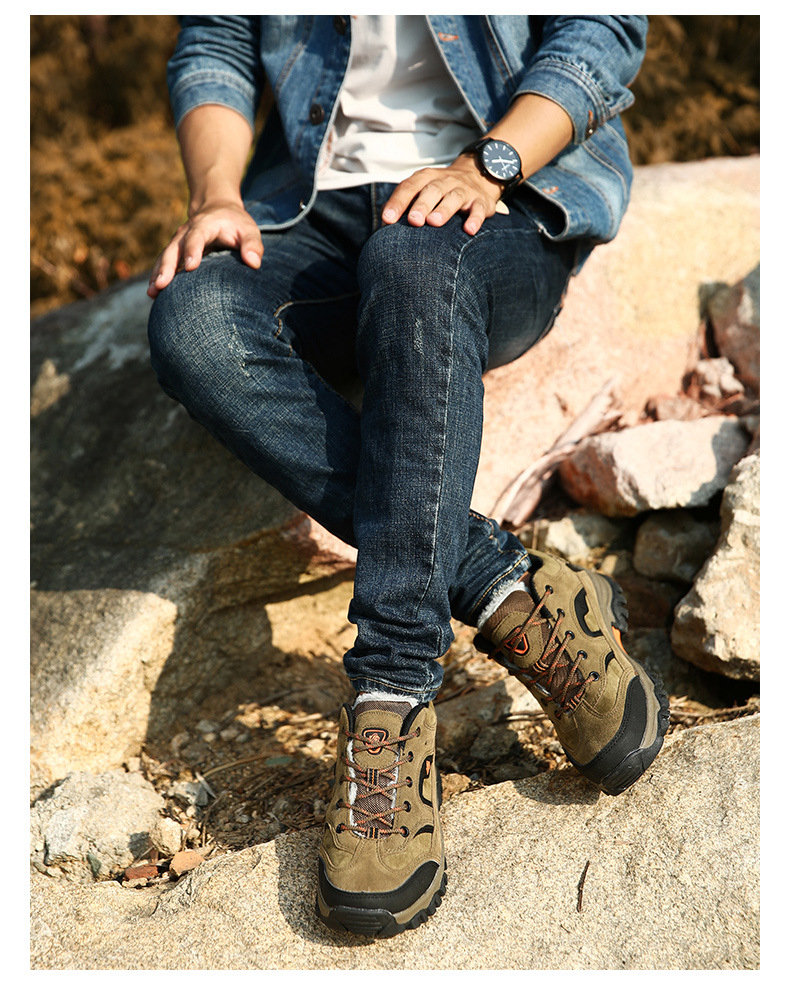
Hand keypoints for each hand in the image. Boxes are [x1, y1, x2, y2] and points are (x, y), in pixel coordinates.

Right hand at [147, 199, 262, 297]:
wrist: (217, 210)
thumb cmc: (236, 223)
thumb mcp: (249, 229)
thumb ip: (253, 244)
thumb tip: (254, 263)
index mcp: (204, 225)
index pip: (196, 236)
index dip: (192, 250)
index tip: (190, 266)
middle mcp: (186, 233)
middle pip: (174, 249)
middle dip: (167, 267)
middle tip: (161, 284)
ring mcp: (178, 243)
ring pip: (165, 258)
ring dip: (157, 274)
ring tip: (152, 293)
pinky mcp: (176, 253)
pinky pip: (164, 265)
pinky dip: (158, 277)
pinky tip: (153, 294)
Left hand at [381, 155, 504, 235]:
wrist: (478, 174)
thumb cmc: (441, 190)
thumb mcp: (423, 190)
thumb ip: (406, 204)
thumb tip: (384, 225)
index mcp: (426, 178)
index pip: (409, 187)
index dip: (398, 202)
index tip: (387, 219)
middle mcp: (444, 181)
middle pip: (432, 190)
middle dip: (421, 205)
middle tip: (413, 221)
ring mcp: (464, 190)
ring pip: (454, 198)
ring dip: (444, 210)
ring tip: (434, 222)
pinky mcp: (481, 201)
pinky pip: (478, 209)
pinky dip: (475, 219)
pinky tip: (469, 230)